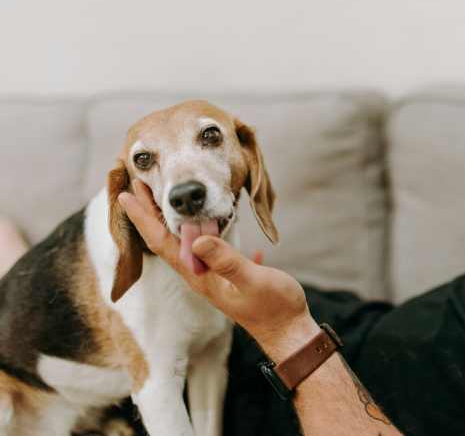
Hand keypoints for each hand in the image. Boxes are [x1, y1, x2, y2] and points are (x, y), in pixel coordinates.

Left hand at [118, 180, 319, 360]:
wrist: (287, 330)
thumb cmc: (274, 306)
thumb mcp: (253, 280)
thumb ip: (227, 261)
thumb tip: (198, 240)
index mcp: (200, 274)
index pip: (163, 242)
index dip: (144, 217)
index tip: (126, 194)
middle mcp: (199, 273)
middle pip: (165, 239)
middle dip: (148, 212)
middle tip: (135, 184)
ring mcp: (210, 273)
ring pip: (180, 241)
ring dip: (168, 218)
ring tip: (159, 197)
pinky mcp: (224, 272)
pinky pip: (201, 245)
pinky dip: (194, 229)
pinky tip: (201, 221)